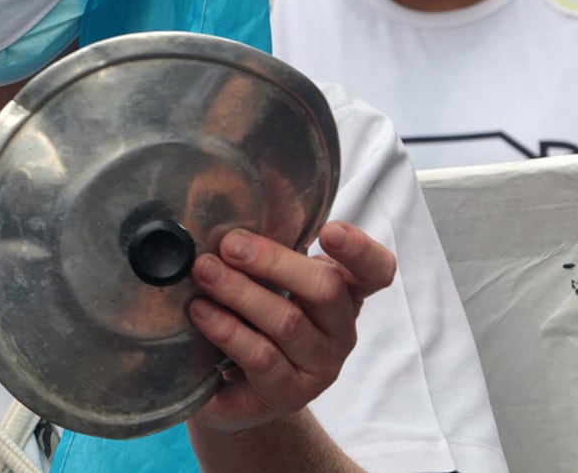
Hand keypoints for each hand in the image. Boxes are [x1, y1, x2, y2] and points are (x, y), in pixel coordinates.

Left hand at [187, 220, 396, 434]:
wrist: (233, 394)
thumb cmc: (250, 320)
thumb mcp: (263, 277)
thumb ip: (268, 240)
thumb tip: (256, 183)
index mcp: (343, 293)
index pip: (376, 270)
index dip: (359, 250)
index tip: (329, 230)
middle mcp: (339, 329)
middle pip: (326, 289)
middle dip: (273, 261)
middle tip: (229, 244)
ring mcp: (318, 366)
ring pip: (288, 322)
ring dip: (241, 291)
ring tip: (203, 272)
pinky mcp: (288, 393)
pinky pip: (262, 357)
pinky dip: (228, 329)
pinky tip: (201, 311)